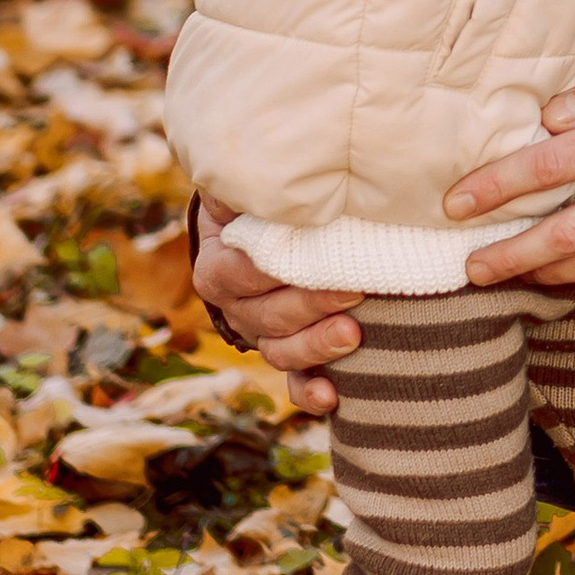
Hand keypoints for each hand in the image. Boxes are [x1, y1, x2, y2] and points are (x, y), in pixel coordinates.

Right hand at [194, 199, 359, 414]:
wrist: (266, 234)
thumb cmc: (261, 208)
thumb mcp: (246, 193)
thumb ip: (240, 186)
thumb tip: (236, 177)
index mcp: (218, 269)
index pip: (242, 274)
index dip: (277, 270)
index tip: (320, 258)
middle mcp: (235, 309)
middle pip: (268, 316)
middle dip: (312, 306)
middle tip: (356, 290)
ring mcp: (262, 337)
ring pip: (282, 353)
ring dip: (316, 348)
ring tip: (354, 335)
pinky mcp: (290, 356)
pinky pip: (294, 384)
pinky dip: (311, 394)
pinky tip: (332, 397)